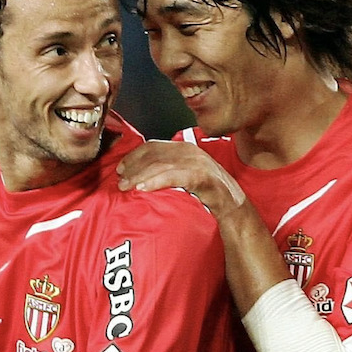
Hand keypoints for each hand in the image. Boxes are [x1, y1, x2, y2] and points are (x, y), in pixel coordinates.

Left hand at [116, 140, 246, 218]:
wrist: (232, 205)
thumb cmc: (205, 193)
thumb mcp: (183, 176)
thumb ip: (167, 171)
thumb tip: (139, 176)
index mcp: (183, 148)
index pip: (153, 146)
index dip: (134, 156)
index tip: (120, 168)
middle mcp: (189, 151)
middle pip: (154, 155)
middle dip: (134, 167)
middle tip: (120, 181)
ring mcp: (196, 162)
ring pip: (162, 164)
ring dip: (141, 175)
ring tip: (127, 186)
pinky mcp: (202, 175)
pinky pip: (175, 176)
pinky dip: (156, 181)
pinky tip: (143, 188)